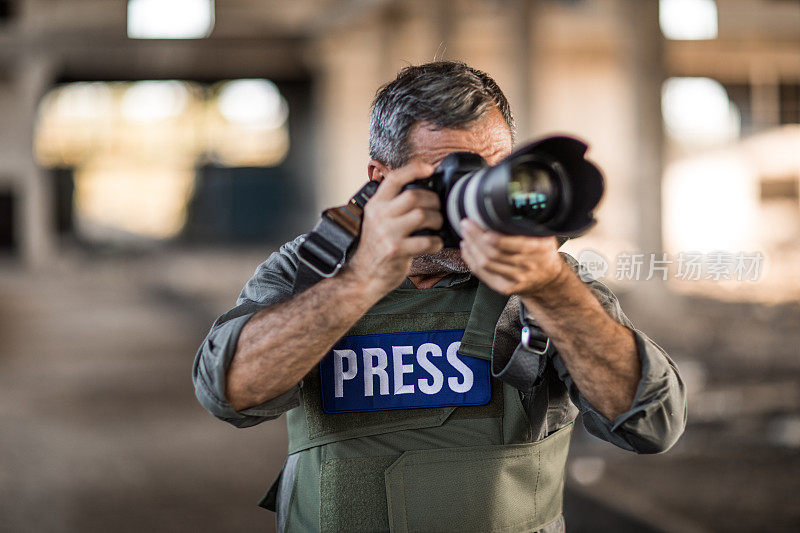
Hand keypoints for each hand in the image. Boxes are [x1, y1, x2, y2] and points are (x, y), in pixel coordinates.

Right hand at [346, 160, 443, 295]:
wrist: (363, 275)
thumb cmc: (376, 247)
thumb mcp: (378, 220)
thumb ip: (393, 205)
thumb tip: (421, 190)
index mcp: (375, 205)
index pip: (394, 178)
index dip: (414, 169)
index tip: (429, 168)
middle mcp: (379, 216)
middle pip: (414, 196)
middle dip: (433, 201)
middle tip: (437, 208)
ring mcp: (387, 233)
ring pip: (423, 215)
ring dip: (437, 220)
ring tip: (436, 226)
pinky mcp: (396, 250)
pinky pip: (426, 241)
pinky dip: (436, 242)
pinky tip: (434, 243)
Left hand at [458, 219, 567, 296]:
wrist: (548, 280)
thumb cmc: (543, 254)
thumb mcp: (544, 236)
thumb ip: (530, 225)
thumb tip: (507, 207)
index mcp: (538, 249)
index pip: (514, 244)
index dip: (495, 236)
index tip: (481, 222)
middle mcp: (527, 266)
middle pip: (494, 254)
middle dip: (475, 237)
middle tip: (467, 224)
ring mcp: (515, 279)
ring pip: (485, 264)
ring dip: (471, 247)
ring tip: (466, 234)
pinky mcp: (504, 287)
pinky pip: (482, 274)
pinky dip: (470, 260)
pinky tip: (467, 249)